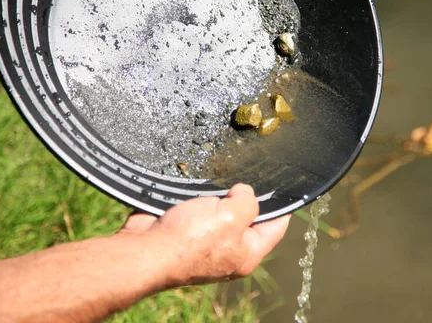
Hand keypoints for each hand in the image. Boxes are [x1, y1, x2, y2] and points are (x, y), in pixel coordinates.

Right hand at [118, 183, 290, 285]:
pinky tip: (198, 186)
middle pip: (248, 216)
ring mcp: (206, 240)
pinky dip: (199, 196)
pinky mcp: (186, 229)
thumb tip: (244, 192)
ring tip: (217, 183)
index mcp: (246, 254)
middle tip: (242, 178)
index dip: (283, 205)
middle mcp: (228, 250)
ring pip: (222, 209)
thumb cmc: (188, 240)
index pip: (276, 227)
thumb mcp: (231, 216)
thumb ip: (248, 202)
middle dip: (245, 196)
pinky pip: (200, 207)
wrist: (143, 249)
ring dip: (219, 194)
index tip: (287, 185)